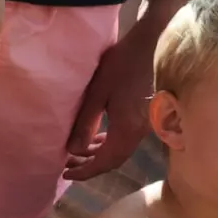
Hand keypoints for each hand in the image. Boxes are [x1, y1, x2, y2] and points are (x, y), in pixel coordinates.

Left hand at [64, 13, 162, 181]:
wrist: (152, 44)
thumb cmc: (123, 63)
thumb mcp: (98, 92)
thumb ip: (85, 123)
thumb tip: (73, 150)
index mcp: (127, 129)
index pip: (105, 161)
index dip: (85, 171)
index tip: (66, 174)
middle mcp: (138, 132)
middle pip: (114, 159)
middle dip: (90, 165)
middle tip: (67, 164)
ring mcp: (144, 126)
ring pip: (120, 150)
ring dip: (99, 154)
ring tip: (78, 152)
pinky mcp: (145, 117)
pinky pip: (125, 139)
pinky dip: (109, 143)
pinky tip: (98, 137)